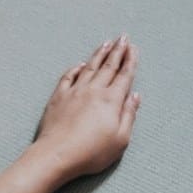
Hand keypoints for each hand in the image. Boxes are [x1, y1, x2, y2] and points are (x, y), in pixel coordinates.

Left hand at [34, 36, 140, 179]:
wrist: (57, 155)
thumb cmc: (90, 152)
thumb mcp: (120, 140)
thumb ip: (129, 116)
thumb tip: (135, 96)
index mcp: (111, 100)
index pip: (124, 75)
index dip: (130, 61)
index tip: (133, 48)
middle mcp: (94, 91)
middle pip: (108, 66)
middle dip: (117, 51)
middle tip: (123, 38)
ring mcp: (74, 92)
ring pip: (90, 67)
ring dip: (99, 54)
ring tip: (106, 43)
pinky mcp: (58, 97)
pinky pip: (68, 76)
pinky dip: (75, 69)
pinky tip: (80, 65)